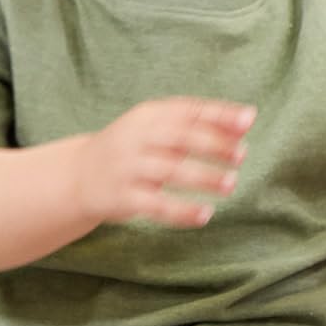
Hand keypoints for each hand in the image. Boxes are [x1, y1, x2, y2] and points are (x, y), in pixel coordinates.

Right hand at [76, 97, 254, 227]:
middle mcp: (136, 138)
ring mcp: (127, 168)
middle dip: (214, 144)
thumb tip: (248, 119)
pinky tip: (205, 215)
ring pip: (170, 171)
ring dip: (203, 177)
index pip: (188, 110)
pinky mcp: (120, 198)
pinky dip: (181, 211)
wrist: (76, 176)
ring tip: (231, 184)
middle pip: (180, 137)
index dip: (219, 114)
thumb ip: (195, 123)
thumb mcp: (154, 127)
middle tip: (242, 155)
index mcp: (149, 115)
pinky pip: (155, 205)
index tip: (250, 119)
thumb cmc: (132, 149)